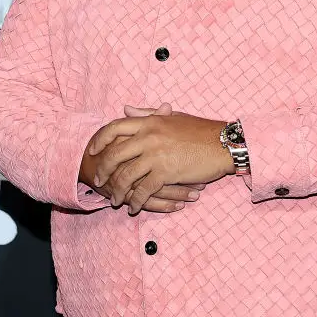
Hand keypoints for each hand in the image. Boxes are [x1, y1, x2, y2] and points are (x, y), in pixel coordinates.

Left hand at [87, 111, 233, 214]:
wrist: (223, 144)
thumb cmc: (200, 130)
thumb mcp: (172, 117)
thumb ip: (147, 114)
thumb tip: (125, 109)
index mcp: (149, 122)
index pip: (114, 127)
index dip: (99, 139)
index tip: (92, 150)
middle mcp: (149, 136)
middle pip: (114, 154)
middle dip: (103, 169)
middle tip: (98, 180)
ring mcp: (156, 155)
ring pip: (126, 175)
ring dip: (118, 191)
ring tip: (115, 199)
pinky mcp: (166, 173)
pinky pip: (144, 190)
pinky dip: (136, 201)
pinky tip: (134, 207)